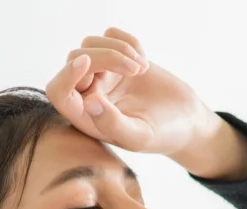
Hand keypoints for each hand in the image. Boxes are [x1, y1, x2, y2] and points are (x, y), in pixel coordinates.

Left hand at [45, 27, 217, 159]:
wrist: (187, 121)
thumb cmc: (162, 135)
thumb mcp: (139, 137)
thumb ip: (112, 125)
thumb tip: (88, 103)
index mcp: (87, 117)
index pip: (59, 91)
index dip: (65, 75)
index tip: (86, 63)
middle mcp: (90, 92)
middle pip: (76, 59)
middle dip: (104, 58)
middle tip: (134, 70)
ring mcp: (103, 72)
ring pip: (91, 43)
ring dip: (118, 49)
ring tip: (142, 68)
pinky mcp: (118, 56)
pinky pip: (111, 34)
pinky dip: (128, 41)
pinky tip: (145, 63)